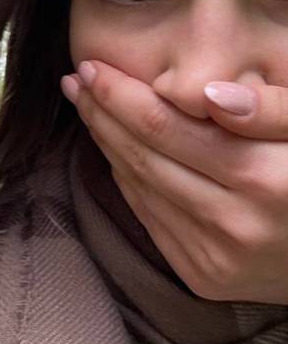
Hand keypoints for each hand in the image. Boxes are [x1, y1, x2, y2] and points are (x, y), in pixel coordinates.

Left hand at [61, 61, 287, 303]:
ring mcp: (216, 257)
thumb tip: (209, 94)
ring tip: (88, 108)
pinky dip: (128, 181)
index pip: (166, 126)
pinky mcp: (205, 277)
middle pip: (143, 156)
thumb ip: (273, 107)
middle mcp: (235, 222)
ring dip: (106, 145)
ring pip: (139, 188)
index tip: (91, 66)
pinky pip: (150, 218)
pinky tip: (117, 152)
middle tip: (75, 81)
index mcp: (267, 177)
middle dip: (101, 113)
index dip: (121, 94)